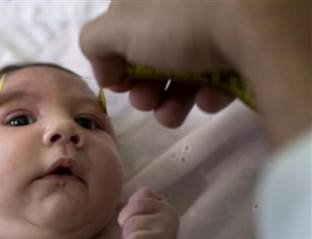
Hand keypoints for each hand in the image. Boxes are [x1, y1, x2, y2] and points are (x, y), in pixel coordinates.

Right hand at [80, 1, 235, 127]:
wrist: (256, 21)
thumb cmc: (177, 20)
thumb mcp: (116, 28)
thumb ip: (95, 44)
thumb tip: (107, 69)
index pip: (124, 30)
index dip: (117, 61)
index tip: (120, 85)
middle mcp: (182, 5)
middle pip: (155, 52)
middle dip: (144, 87)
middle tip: (146, 102)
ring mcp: (216, 21)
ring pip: (186, 66)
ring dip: (170, 100)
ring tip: (171, 115)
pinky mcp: (246, 42)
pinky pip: (220, 71)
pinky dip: (208, 91)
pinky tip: (208, 101)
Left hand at [118, 188, 178, 238]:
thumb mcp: (143, 217)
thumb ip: (136, 203)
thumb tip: (115, 196)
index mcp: (165, 206)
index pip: (140, 195)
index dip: (131, 210)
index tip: (137, 223)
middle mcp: (169, 216)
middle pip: (132, 210)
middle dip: (127, 225)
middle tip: (137, 237)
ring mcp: (166, 232)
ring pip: (130, 225)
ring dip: (128, 237)